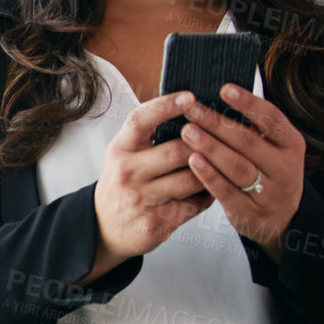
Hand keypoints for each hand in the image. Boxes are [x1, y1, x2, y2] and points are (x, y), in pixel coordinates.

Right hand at [80, 90, 214, 282]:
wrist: (104, 226)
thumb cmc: (122, 183)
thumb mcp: (124, 153)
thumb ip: (147, 134)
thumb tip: (187, 108)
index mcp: (120, 149)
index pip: (141, 120)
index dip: (166, 106)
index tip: (190, 97)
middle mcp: (128, 172)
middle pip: (177, 151)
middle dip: (203, 144)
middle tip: (218, 139)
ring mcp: (142, 199)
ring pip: (191, 179)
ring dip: (209, 171)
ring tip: (218, 164)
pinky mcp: (157, 222)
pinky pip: (194, 205)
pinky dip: (207, 196)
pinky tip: (209, 190)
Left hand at [180, 84, 305, 262]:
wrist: (283, 219)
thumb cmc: (269, 172)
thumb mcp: (274, 149)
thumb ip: (254, 128)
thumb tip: (218, 98)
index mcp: (291, 144)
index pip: (272, 119)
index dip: (248, 103)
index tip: (225, 89)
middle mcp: (284, 168)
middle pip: (248, 142)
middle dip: (217, 123)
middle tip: (192, 109)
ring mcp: (269, 193)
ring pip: (237, 166)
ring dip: (210, 147)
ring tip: (188, 131)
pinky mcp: (250, 213)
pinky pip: (227, 192)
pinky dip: (209, 175)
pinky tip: (193, 161)